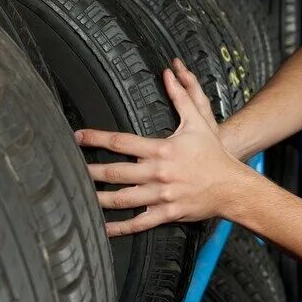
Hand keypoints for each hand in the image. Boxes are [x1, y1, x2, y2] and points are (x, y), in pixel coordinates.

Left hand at [76, 58, 245, 235]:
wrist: (232, 185)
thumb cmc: (213, 153)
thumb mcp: (198, 122)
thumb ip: (181, 97)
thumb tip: (170, 74)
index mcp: (161, 150)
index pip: (121, 142)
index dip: (96, 139)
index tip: (78, 137)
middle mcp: (158, 173)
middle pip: (115, 172)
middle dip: (90, 171)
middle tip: (69, 169)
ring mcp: (161, 195)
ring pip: (122, 199)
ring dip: (98, 198)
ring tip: (79, 196)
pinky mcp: (166, 213)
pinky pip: (138, 223)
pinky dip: (119, 227)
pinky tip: (103, 227)